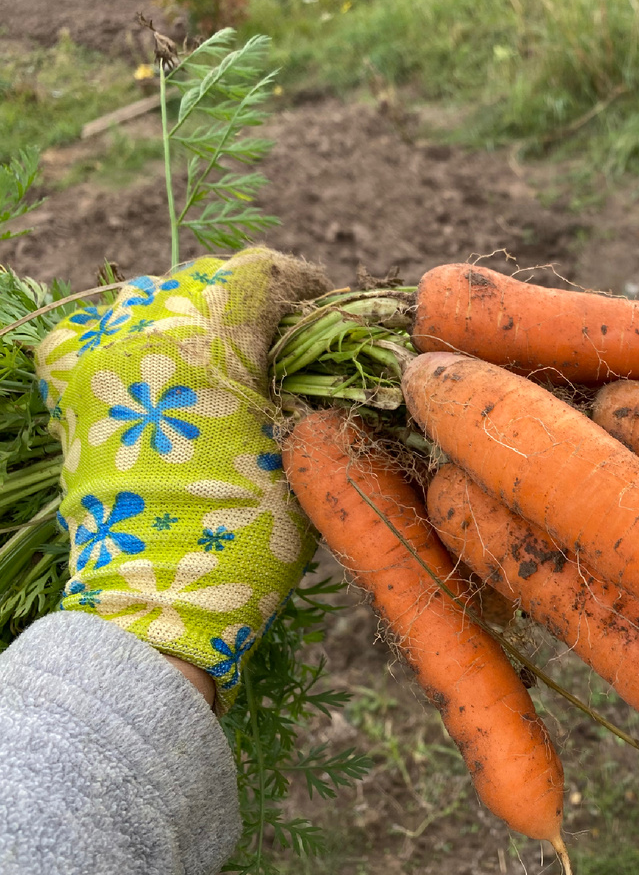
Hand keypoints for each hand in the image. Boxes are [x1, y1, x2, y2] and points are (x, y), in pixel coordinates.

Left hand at [35, 247, 328, 707]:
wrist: (163, 601)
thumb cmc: (251, 528)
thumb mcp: (307, 446)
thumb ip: (315, 383)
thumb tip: (331, 350)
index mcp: (211, 335)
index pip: (262, 273)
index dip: (303, 286)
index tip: (325, 312)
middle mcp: (143, 328)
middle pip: (207, 283)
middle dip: (251, 307)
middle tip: (283, 347)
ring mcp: (97, 358)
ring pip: (153, 302)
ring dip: (195, 321)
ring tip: (225, 364)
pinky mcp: (70, 393)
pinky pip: (98, 334)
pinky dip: (132, 339)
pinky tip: (160, 368)